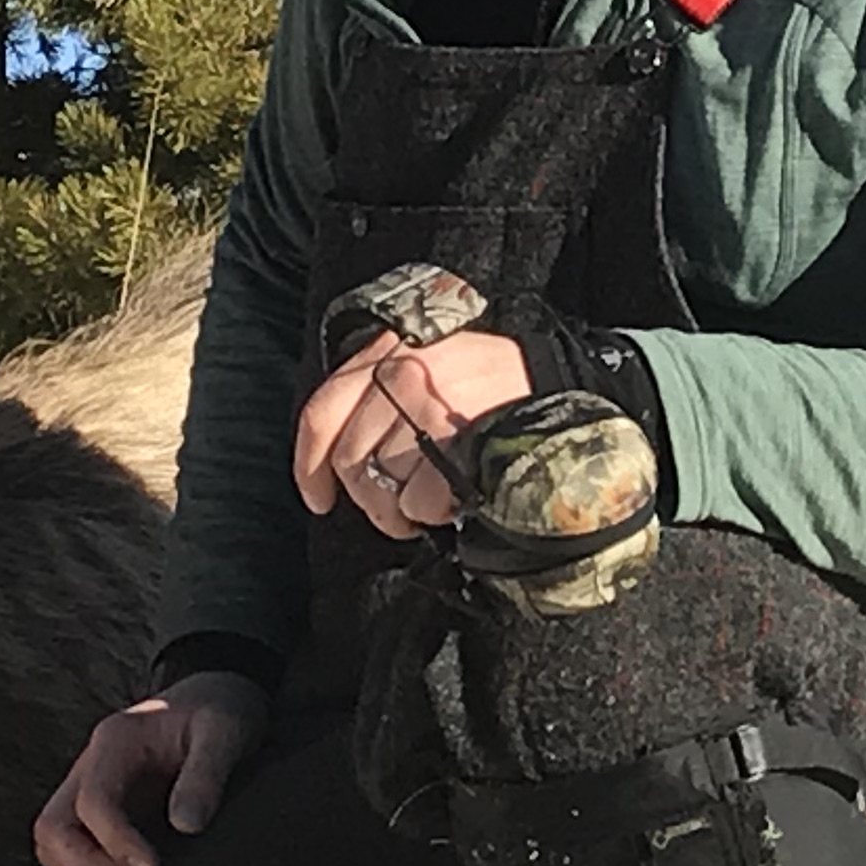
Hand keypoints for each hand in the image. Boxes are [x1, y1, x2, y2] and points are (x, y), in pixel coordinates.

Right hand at [33, 670, 269, 865]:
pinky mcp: (101, 807)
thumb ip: (206, 774)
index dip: (117, 843)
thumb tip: (185, 826)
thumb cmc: (219, 711)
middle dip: (86, 865)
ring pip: (52, 841)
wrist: (215, 700)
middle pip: (51, 827)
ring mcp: (91, 786)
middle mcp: (92, 763)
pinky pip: (71, 845)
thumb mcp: (224, 731)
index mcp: (117, 740)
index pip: (93, 801)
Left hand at [292, 325, 534, 540]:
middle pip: (351, 460)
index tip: (319, 499)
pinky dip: (433, 513)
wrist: (555, 382)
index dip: (310, 466)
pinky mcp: (456, 441)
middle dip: (370, 499)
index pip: (322, 413)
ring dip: (402, 511)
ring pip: (380, 486)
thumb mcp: (430, 364)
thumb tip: (340, 461)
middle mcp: (402, 372)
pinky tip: (456, 499)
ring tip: (433, 502)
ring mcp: (428, 406)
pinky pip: (416, 501)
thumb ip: (382, 395)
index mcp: (389, 352)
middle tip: (399, 509)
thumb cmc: (490, 385)